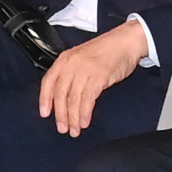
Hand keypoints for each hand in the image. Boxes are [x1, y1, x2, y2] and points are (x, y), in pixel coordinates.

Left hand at [37, 16, 149, 135]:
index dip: (45, 100)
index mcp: (64, 60)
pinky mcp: (98, 75)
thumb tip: (64, 98)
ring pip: (73, 98)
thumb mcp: (82, 59)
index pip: (48, 82)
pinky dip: (85, 113)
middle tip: (63, 128)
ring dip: (73, 117)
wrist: (126, 41)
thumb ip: (71, 74)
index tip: (45, 114)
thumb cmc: (106, 51)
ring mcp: (85, 69)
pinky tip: (85, 121)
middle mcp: (71, 64)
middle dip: (61, 114)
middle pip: (60, 94)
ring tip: (74, 130)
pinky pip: (87, 98)